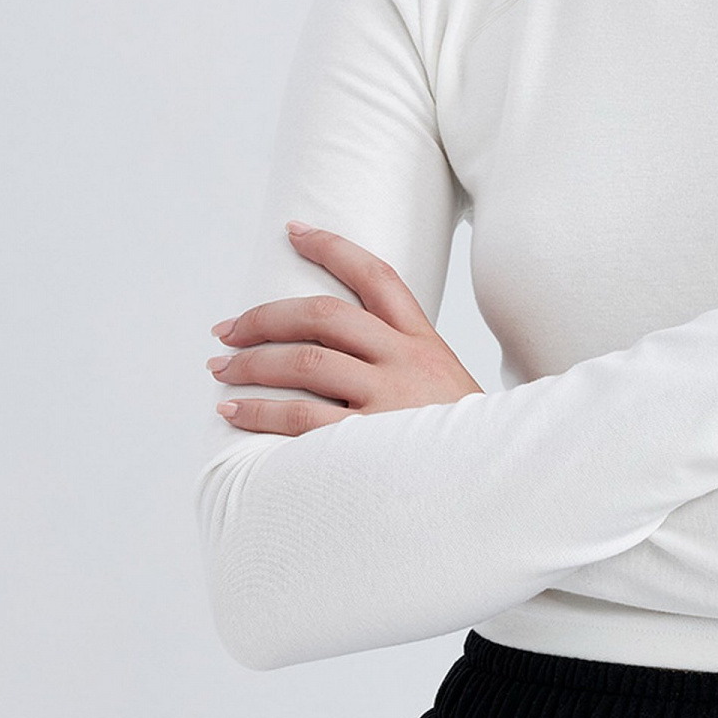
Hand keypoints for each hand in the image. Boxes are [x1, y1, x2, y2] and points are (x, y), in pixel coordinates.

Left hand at [208, 222, 484, 434]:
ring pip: (304, 362)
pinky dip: (259, 413)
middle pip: (323, 315)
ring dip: (251, 363)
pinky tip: (233, 412)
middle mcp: (405, 363)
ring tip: (220, 368)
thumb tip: (335, 356)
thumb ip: (400, 366)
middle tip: (227, 330)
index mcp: (424, 344)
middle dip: (265, 318)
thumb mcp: (445, 389)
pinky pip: (300, 419)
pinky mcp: (368, 444)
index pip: (376, 277)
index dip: (331, 248)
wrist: (496, 486)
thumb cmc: (461, 447)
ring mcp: (388, 401)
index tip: (293, 231)